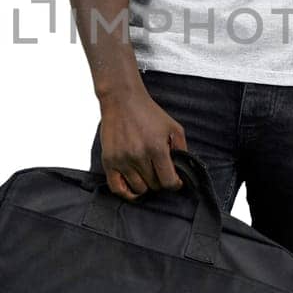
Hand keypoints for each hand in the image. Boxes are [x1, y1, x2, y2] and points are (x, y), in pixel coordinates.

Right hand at [98, 83, 186, 200]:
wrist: (122, 100)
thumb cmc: (148, 112)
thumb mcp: (173, 127)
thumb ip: (182, 149)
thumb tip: (183, 170)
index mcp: (156, 148)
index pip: (168, 181)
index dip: (175, 184)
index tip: (175, 181)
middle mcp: (138, 156)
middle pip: (154, 185)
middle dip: (160, 180)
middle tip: (159, 170)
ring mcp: (122, 160)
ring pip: (138, 189)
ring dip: (145, 184)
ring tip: (146, 173)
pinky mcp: (109, 161)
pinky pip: (117, 188)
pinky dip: (126, 192)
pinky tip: (132, 184)